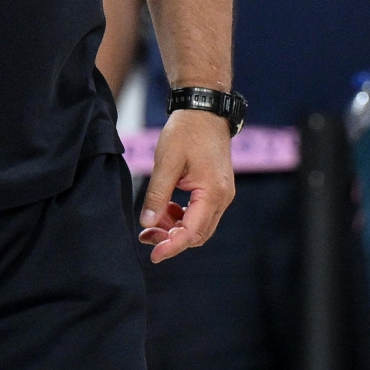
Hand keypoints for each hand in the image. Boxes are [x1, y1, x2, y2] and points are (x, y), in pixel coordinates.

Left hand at [139, 109, 234, 262]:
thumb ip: (156, 194)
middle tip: (145, 237)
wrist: (204, 112)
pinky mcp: (216, 190)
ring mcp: (222, 195)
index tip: (153, 256)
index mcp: (212, 192)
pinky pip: (199, 215)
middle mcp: (223, 198)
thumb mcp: (166, 163)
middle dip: (171, 240)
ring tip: (151, 223)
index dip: (172, 247)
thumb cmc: (185, 133)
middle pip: (197, 234)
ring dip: (174, 229)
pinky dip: (181, 218)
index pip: (192, 232)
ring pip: (198, 227)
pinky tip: (164, 209)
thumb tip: (146, 223)